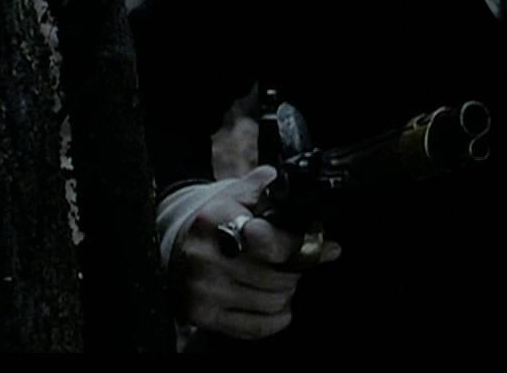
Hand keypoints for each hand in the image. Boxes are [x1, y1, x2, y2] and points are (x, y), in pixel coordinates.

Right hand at [173, 165, 342, 340]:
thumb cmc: (215, 221)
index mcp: (216, 220)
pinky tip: (278, 306)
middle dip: (298, 269)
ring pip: (272, 302)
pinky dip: (276, 318)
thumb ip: (260, 185)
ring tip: (283, 279)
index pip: (273, 242)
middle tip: (299, 263)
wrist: (175, 249)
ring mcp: (203, 289)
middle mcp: (207, 257)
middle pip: (278, 276)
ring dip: (287, 292)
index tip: (332, 247)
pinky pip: (256, 327)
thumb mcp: (234, 195)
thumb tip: (280, 179)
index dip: (307, 246)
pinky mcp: (202, 315)